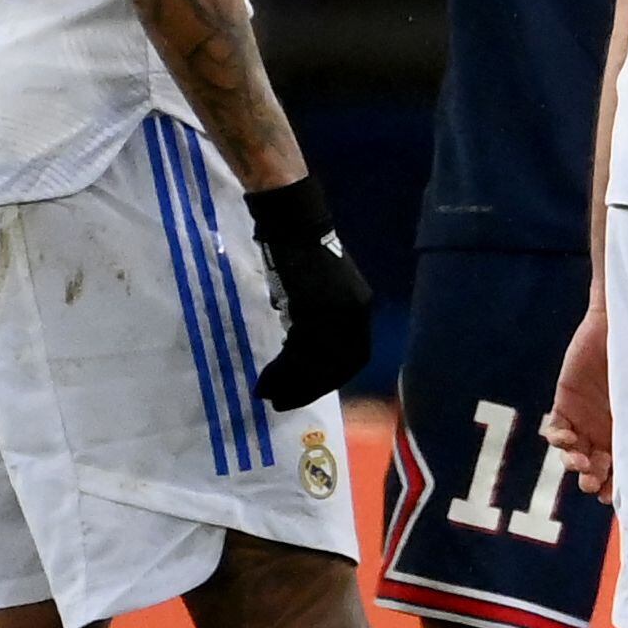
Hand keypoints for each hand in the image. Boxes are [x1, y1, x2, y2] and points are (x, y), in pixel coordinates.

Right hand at [240, 174, 373, 405]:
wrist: (293, 225)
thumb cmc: (301, 255)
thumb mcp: (318, 293)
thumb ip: (318, 321)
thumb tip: (301, 354)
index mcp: (360, 310)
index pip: (353, 357)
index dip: (330, 380)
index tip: (306, 393)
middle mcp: (355, 313)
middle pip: (338, 365)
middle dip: (310, 387)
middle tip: (283, 403)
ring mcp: (337, 310)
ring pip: (317, 361)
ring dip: (293, 383)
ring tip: (270, 395)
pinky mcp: (314, 307)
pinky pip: (300, 350)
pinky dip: (283, 369)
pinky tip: (267, 379)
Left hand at [545, 297, 614, 499]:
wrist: (622, 323)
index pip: (622, 468)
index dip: (616, 486)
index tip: (614, 498)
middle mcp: (607, 430)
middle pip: (596, 467)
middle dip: (593, 481)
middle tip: (595, 485)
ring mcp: (584, 419)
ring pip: (574, 454)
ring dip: (576, 464)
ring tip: (582, 464)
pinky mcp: (566, 403)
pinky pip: (556, 430)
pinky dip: (560, 439)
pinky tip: (568, 440)